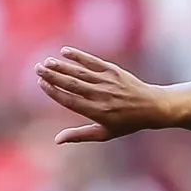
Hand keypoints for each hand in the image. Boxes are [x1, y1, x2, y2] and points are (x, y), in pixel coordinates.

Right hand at [35, 47, 169, 143]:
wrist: (152, 107)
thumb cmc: (126, 123)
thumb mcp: (105, 133)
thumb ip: (80, 135)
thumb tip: (56, 140)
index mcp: (98, 112)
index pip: (70, 100)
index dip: (53, 92)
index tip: (41, 84)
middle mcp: (102, 96)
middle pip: (72, 84)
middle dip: (53, 76)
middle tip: (38, 68)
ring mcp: (108, 82)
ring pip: (80, 72)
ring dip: (62, 66)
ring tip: (47, 62)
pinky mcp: (115, 71)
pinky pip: (94, 62)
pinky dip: (79, 56)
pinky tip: (65, 51)